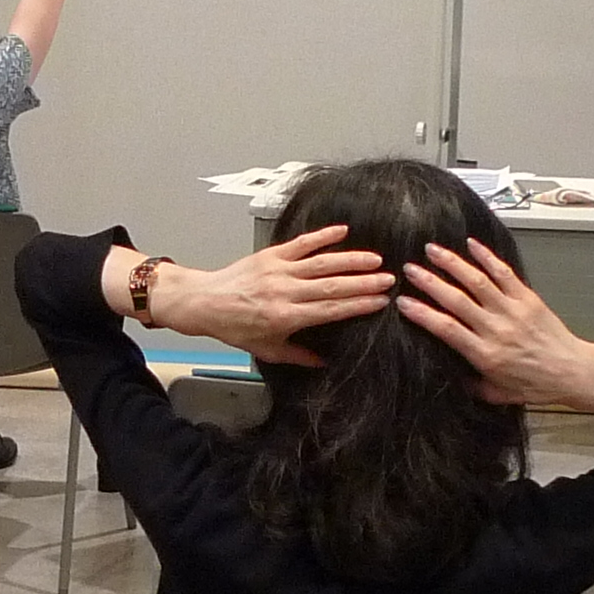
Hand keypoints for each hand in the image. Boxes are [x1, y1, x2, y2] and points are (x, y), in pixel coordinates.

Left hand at [141, 227, 392, 364]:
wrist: (205, 302)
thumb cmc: (235, 328)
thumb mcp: (267, 349)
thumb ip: (298, 356)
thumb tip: (325, 362)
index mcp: (286, 317)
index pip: (330, 310)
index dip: (358, 305)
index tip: (381, 301)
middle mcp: (285, 292)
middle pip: (332, 285)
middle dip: (363, 282)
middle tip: (389, 278)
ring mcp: (278, 270)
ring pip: (322, 263)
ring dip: (351, 259)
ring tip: (375, 259)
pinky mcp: (271, 254)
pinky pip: (301, 243)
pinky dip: (323, 235)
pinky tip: (343, 230)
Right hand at [397, 237, 593, 407]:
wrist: (571, 371)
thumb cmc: (536, 384)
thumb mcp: (498, 394)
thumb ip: (472, 385)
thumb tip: (451, 377)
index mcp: (485, 354)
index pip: (447, 329)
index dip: (422, 314)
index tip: (403, 302)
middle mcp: (496, 329)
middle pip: (456, 300)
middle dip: (430, 282)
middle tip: (410, 268)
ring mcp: (512, 311)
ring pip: (477, 281)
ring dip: (452, 263)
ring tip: (432, 250)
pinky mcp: (528, 298)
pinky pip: (504, 273)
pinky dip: (487, 257)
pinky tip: (471, 244)